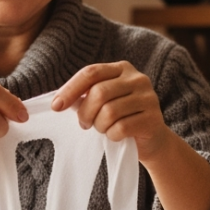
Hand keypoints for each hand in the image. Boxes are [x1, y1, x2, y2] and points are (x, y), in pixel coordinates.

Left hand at [52, 62, 171, 162]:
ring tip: (103, 130)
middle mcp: (137, 78)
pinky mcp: (152, 118)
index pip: (91, 72)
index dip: (70, 89)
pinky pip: (121, 128)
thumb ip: (86, 96)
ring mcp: (148, 98)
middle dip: (85, 113)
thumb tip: (60, 101)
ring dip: (99, 126)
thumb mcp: (103, 102)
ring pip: (109, 112)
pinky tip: (115, 136)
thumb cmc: (121, 118)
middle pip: (99, 93)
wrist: (152, 140)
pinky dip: (112, 135)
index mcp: (122, 69)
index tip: (56, 106)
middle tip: (84, 124)